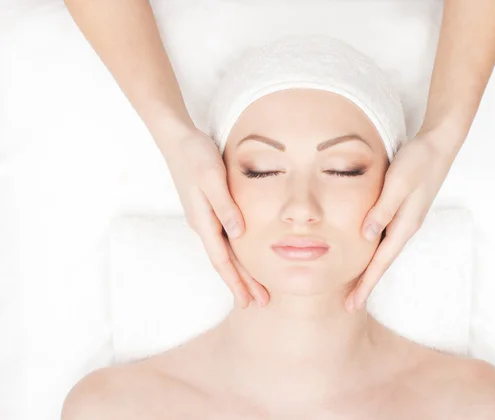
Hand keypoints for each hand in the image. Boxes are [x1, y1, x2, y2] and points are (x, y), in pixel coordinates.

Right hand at [160, 128, 269, 308]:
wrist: (177, 139)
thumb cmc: (195, 155)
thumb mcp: (212, 178)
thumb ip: (225, 206)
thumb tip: (238, 235)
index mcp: (203, 221)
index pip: (222, 260)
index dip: (236, 282)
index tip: (248, 301)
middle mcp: (203, 225)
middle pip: (225, 262)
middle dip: (242, 284)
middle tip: (260, 303)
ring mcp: (205, 219)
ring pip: (226, 252)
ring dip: (240, 272)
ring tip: (256, 288)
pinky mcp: (208, 210)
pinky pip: (224, 240)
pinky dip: (236, 254)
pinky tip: (244, 258)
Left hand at [345, 129, 461, 311]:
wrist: (439, 145)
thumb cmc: (418, 161)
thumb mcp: (398, 183)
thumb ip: (383, 209)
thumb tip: (366, 237)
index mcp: (404, 225)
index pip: (381, 262)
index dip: (366, 283)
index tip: (354, 303)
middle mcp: (406, 227)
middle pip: (382, 262)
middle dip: (367, 284)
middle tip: (350, 305)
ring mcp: (406, 220)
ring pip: (384, 252)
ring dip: (370, 270)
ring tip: (355, 286)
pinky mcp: (403, 210)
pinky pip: (386, 238)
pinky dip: (375, 251)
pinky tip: (366, 253)